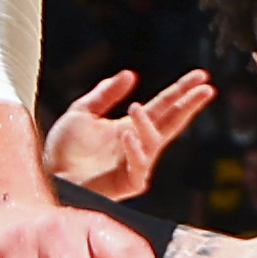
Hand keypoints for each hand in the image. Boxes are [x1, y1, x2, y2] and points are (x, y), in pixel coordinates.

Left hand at [41, 68, 215, 197]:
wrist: (50, 176)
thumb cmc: (64, 149)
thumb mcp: (82, 111)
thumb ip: (105, 93)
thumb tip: (131, 74)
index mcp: (132, 126)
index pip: (164, 105)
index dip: (182, 90)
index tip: (201, 75)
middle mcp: (139, 144)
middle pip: (172, 121)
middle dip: (190, 105)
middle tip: (206, 88)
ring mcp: (136, 164)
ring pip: (155, 142)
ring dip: (148, 124)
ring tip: (134, 107)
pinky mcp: (128, 182)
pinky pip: (139, 166)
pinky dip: (135, 149)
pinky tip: (126, 134)